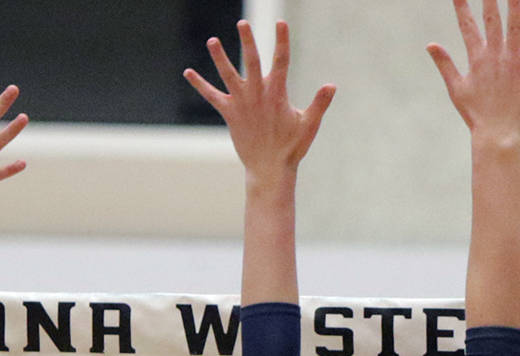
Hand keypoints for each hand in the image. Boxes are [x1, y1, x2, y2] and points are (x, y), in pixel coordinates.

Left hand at [185, 21, 335, 179]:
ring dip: (219, 57)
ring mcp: (241, 103)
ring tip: (212, 41)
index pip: (281, 61)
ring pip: (228, 74)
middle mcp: (257, 94)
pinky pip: (212, 96)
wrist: (269, 168)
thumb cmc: (292, 148)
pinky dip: (200, 84)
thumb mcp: (309, 124)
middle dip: (248, 41)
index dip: (281, 40)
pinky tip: (188, 72)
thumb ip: (320, 103)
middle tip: (242, 23)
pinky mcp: (229, 113)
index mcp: (277, 94)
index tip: (280, 23)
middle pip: (251, 61)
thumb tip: (331, 85)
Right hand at [428, 0, 519, 149]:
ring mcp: (513, 62)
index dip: (461, 5)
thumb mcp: (456, 88)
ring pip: (514, 27)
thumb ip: (445, 64)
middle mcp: (494, 56)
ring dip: (514, 6)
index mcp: (476, 58)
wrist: (498, 134)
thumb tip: (430, 44)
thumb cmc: (476, 114)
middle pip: (491, 19)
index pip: (466, 24)